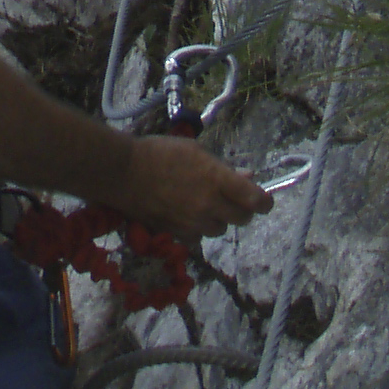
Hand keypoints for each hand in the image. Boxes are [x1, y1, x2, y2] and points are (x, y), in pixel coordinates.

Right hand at [120, 135, 266, 241]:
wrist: (124, 173)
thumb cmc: (160, 152)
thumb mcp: (195, 151)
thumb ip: (222, 168)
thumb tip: (247, 178)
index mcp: (217, 180)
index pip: (256, 200)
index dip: (264, 201)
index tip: (263, 199)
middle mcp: (210, 206)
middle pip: (242, 218)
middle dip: (241, 209)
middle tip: (230, 197)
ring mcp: (194, 223)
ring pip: (220, 229)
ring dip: (218, 218)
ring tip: (202, 202)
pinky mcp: (179, 235)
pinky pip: (198, 236)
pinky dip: (197, 227)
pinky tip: (185, 212)